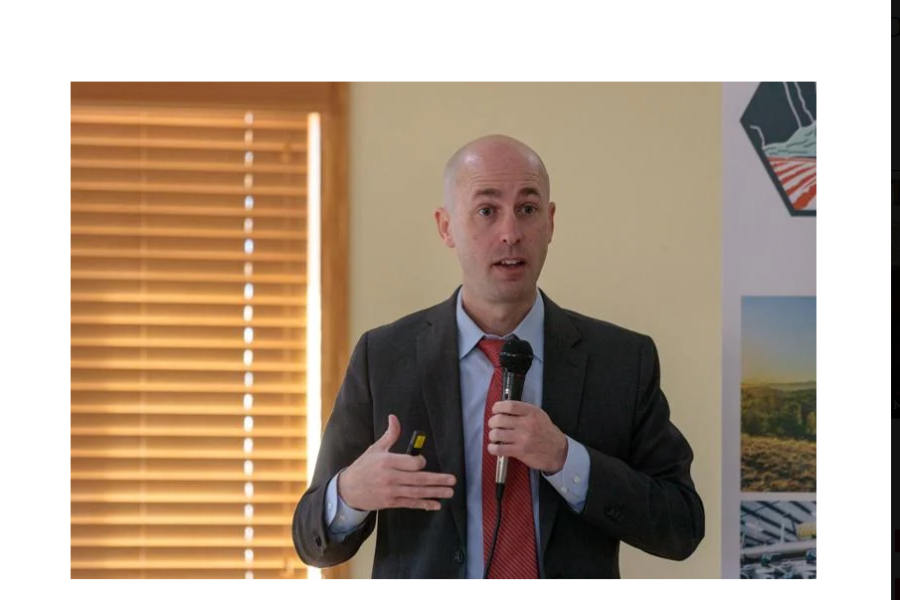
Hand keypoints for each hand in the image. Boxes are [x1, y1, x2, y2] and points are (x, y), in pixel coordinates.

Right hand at [337, 414, 456, 510]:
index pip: (411, 463)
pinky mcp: (391, 502)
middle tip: (452, 480)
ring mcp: (391, 491)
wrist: (348, 490)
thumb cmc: (363, 467)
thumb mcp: (375, 449)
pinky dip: (424, 504)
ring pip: (417, 492)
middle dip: (437, 480)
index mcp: (387, 462)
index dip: (421, 462)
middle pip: (418, 479)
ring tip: (449, 492)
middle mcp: (390, 477)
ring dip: (435, 492)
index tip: (423, 462)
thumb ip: (390, 435)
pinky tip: (435, 504)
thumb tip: (394, 417)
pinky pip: (410, 503)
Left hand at [487, 401, 567, 473]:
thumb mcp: (539, 415)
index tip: (495, 410)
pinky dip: (492, 448)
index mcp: (531, 413)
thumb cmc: (546, 432)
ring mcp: (523, 438)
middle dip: (492, 422)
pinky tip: (494, 447)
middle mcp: (527, 424)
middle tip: (493, 425)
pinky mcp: (520, 451)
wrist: (558, 451)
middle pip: (499, 419)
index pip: (509, 405)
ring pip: (497, 434)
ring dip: (492, 435)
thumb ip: (523, 410)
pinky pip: (499, 449)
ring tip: (495, 437)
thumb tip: (503, 408)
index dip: (498, 407)